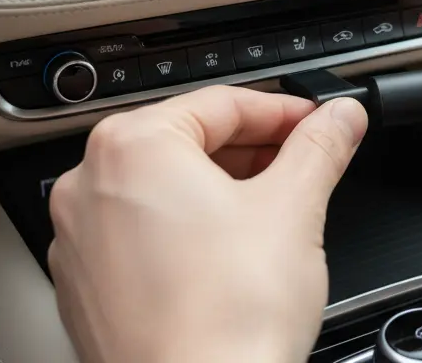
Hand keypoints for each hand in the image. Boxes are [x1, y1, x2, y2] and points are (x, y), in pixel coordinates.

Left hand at [48, 87, 367, 362]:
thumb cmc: (227, 319)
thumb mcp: (295, 208)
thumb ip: (320, 147)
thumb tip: (340, 118)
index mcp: (132, 147)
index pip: (221, 103)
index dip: (283, 111)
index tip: (318, 123)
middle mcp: (89, 187)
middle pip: (186, 142)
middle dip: (252, 151)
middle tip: (303, 163)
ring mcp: (81, 243)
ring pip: (161, 191)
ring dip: (220, 192)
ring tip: (273, 212)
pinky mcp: (87, 291)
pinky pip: (141, 238)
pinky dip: (186, 234)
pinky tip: (230, 258)